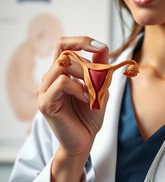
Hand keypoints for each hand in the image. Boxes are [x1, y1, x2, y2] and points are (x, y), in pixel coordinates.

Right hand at [37, 36, 108, 157]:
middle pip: (64, 51)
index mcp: (61, 72)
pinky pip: (62, 83)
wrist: (84, 140)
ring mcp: (45, 89)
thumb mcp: (99, 88)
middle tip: (99, 81)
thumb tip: (102, 46)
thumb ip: (99, 68)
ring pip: (63, 66)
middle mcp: (50, 78)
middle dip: (87, 64)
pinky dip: (78, 88)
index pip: (64, 45)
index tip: (101, 47)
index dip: (81, 41)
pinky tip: (87, 99)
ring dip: (85, 76)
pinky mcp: (45, 102)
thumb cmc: (90, 114)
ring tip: (93, 94)